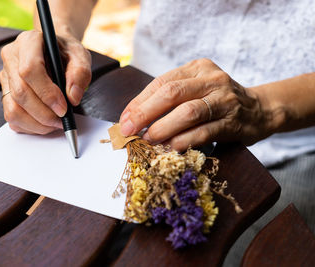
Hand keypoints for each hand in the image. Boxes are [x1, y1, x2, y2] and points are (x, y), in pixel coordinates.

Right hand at [0, 30, 91, 133]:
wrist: (55, 51)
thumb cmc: (66, 52)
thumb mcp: (80, 55)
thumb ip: (80, 73)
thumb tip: (73, 98)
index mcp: (28, 42)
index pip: (30, 70)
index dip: (47, 93)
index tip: (63, 108)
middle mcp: (11, 57)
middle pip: (20, 92)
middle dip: (43, 113)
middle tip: (62, 121)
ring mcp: (5, 76)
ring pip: (13, 108)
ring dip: (36, 123)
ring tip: (55, 123)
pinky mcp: (5, 92)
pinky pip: (12, 117)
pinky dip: (30, 126)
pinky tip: (45, 123)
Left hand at [119, 58, 274, 150]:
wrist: (260, 110)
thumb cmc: (218, 102)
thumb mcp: (196, 89)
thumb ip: (169, 99)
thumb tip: (132, 119)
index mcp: (197, 68)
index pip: (161, 82)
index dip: (139, 102)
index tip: (124, 120)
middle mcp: (211, 79)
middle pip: (171, 93)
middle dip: (145, 113)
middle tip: (129, 131)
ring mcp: (225, 99)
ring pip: (188, 112)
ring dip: (163, 128)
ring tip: (148, 140)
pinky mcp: (233, 122)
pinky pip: (204, 132)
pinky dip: (184, 141)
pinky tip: (170, 148)